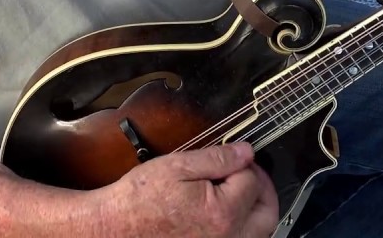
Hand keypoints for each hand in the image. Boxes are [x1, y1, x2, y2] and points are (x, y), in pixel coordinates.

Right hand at [93, 142, 278, 236]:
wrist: (116, 227)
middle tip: (249, 173)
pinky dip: (243, 229)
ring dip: (256, 210)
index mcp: (222, 212)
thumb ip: (217, 158)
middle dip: (262, 188)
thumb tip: (245, 152)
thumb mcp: (178, 166)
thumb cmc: (140, 199)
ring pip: (259, 232)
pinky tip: (229, 215)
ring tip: (242, 193)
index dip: (245, 163)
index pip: (252, 181)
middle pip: (266, 212)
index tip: (236, 156)